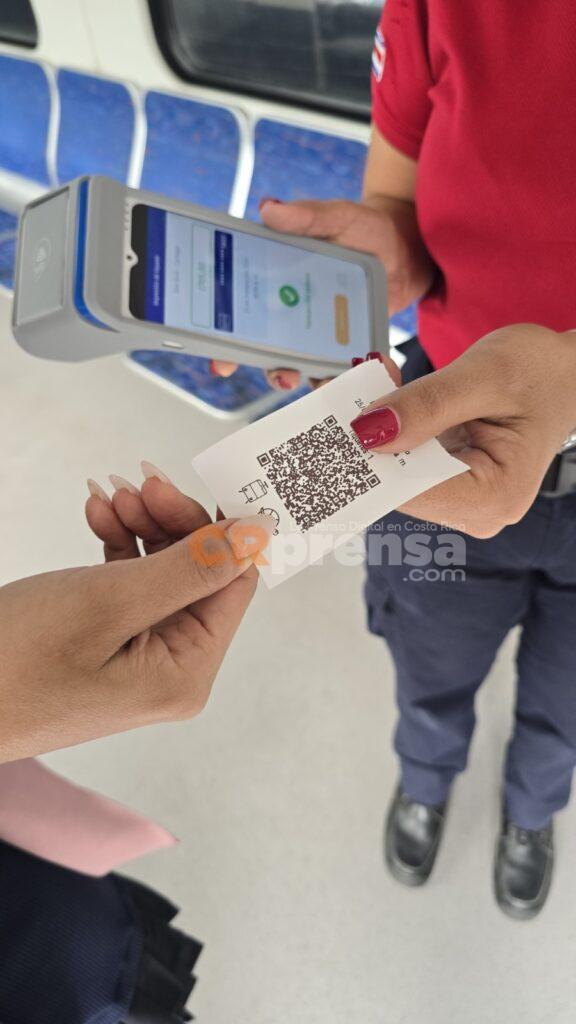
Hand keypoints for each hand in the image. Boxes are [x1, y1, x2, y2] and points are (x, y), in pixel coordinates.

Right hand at [0, 465, 273, 762]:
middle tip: (138, 480)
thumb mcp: (110, 603)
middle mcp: (171, 672)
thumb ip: (191, 567)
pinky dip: (116, 547)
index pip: (231, 582)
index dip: (217, 525)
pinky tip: (95, 514)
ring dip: (142, 526)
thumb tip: (257, 535)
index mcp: (185, 673)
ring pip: (162, 574)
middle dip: (172, 520)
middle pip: (198, 574)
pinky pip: (128, 587)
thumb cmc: (15, 662)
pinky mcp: (106, 647)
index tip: (190, 478)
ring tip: (108, 494)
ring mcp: (138, 660)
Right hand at [211, 196, 433, 389]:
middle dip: (270, 370)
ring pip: (303, 368)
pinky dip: (346, 381)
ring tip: (326, 384)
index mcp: (276, 282)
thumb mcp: (338, 217)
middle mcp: (292, 313)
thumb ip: (307, 216)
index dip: (226, 341)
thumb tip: (270, 209)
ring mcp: (319, 334)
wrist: (407, 249)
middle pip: (268, 351)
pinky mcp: (347, 346)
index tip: (222, 360)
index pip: (241, 314)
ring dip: (310, 382)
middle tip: (282, 376)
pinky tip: (357, 381)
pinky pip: (340, 371)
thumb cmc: (368, 228)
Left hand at [350, 325, 575, 537]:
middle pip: (396, 484)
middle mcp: (476, 510)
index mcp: (492, 497)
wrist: (569, 373)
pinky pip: (405, 459)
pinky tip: (382, 394)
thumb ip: (426, 405)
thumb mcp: (483, 376)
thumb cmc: (541, 372)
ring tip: (366, 382)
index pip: (407, 490)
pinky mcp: (449, 481)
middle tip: (340, 389)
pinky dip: (390, 427)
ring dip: (373, 428)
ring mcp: (461, 499)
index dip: (364, 459)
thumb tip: (367, 433)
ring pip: (395, 470)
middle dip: (365, 438)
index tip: (327, 424)